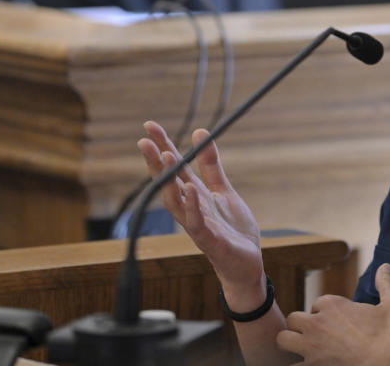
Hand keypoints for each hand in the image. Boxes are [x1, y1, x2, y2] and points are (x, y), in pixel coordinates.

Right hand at [138, 122, 265, 306]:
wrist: (246, 263)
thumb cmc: (231, 229)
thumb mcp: (223, 190)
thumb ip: (211, 165)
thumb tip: (199, 132)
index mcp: (193, 195)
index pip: (174, 167)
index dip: (162, 146)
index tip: (149, 125)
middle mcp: (189, 208)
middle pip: (167, 183)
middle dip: (156, 162)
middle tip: (144, 140)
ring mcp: (197, 225)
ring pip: (175, 203)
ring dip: (170, 181)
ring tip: (166, 156)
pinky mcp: (210, 240)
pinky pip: (197, 223)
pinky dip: (193, 206)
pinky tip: (191, 189)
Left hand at [276, 263, 389, 364]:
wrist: (388, 365)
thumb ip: (387, 283)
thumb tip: (385, 266)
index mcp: (332, 305)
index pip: (317, 304)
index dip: (326, 314)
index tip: (338, 324)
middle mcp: (316, 324)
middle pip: (294, 318)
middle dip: (302, 326)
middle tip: (316, 336)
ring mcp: (310, 347)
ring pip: (283, 339)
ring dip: (292, 344)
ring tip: (304, 351)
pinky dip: (297, 365)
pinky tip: (307, 365)